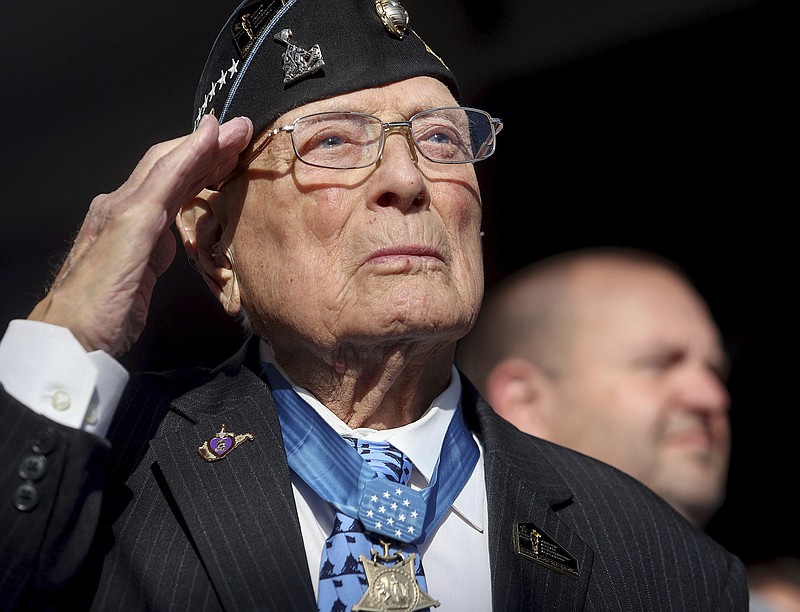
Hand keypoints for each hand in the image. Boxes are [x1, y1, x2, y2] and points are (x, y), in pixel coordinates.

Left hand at [27, 115, 253, 355]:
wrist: (76, 341)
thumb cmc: (102, 294)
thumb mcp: (132, 234)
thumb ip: (163, 189)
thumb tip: (192, 152)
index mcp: (124, 203)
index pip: (169, 161)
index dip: (202, 142)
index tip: (235, 127)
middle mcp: (126, 209)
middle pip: (170, 168)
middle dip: (207, 149)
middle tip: (242, 135)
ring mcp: (134, 232)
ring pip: (172, 187)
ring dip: (202, 168)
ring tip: (232, 157)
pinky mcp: (143, 255)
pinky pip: (170, 213)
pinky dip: (192, 194)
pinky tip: (205, 193)